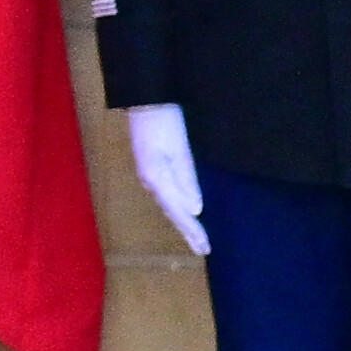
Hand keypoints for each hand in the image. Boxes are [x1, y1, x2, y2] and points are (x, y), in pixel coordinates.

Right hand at [126, 106, 210, 255]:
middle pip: (172, 213)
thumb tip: (196, 210)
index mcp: (158, 180)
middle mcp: (151, 182)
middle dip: (187, 232)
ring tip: (194, 237)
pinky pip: (165, 195)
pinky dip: (176, 208)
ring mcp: (148, 175)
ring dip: (182, 222)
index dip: (193, 231)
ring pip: (168, 206)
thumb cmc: (164, 122)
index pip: (179, 213)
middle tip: (202, 250)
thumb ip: (187, 179)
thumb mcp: (179, 150)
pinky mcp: (150, 166)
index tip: (206, 248)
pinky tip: (182, 211)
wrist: (145, 99)